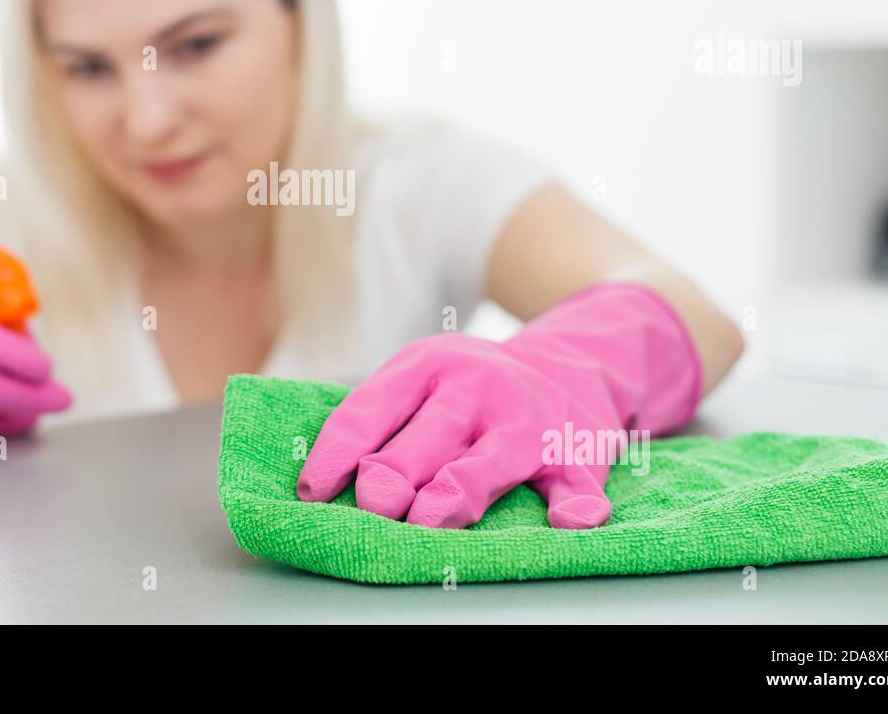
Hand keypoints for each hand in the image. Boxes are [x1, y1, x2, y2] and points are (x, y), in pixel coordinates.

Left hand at [296, 283, 701, 528]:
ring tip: (427, 521)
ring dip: (455, 494)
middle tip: (372, 509)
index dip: (336, 456)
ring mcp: (528, 422)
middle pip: (424, 441)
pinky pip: (576, 485)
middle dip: (391, 478)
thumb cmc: (472, 390)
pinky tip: (566, 523)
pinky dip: (574, 507)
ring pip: (487, 464)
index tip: (312, 494)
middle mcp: (476, 388)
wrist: (576, 364)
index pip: (368, 411)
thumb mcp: (425, 381)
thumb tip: (320, 488)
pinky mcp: (575, 454)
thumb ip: (383, 425)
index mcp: (426, 366)